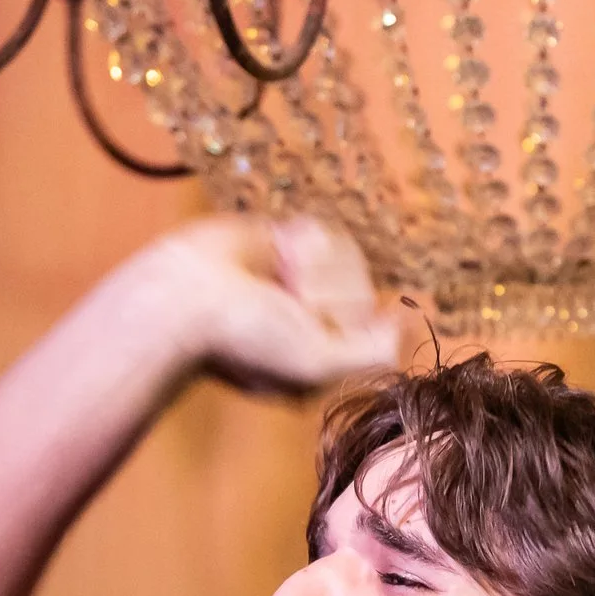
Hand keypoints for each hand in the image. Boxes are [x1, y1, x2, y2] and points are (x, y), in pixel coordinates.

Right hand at [127, 216, 401, 395]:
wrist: (185, 295)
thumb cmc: (244, 340)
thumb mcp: (316, 364)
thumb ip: (372, 352)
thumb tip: (409, 320)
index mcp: (328, 354)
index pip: (379, 327)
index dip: (359, 321)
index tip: (324, 325)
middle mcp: (321, 318)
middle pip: (366, 289)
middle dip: (329, 295)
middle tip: (288, 306)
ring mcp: (307, 279)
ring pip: (350, 258)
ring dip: (314, 266)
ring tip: (278, 279)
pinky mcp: (289, 242)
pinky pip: (326, 232)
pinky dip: (303, 241)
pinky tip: (276, 253)